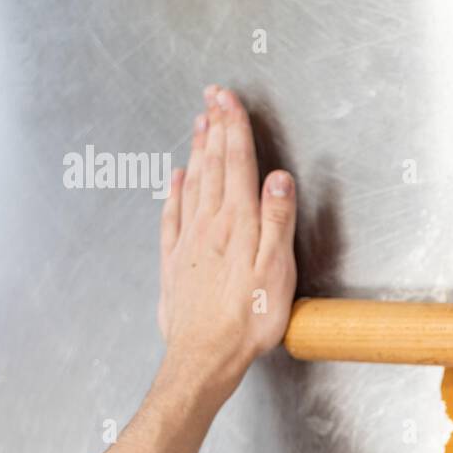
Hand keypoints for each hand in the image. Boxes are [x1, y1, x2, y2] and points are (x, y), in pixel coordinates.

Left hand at [157, 85, 296, 400]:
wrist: (204, 356)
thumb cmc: (248, 319)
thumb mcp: (276, 270)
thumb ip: (277, 220)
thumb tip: (279, 178)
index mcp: (238, 223)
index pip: (237, 163)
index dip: (234, 127)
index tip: (230, 97)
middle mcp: (210, 225)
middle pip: (213, 165)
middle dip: (215, 126)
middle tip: (213, 96)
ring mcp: (188, 241)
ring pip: (193, 184)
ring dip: (197, 150)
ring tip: (199, 123)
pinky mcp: (175, 262)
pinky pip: (172, 216)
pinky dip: (175, 191)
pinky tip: (176, 179)